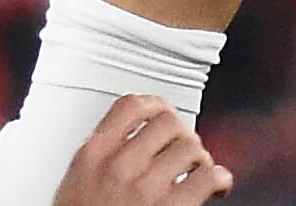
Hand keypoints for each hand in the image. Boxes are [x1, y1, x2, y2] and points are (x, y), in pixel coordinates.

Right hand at [51, 94, 232, 205]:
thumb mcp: (76, 183)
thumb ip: (101, 158)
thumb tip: (128, 140)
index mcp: (93, 155)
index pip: (130, 105)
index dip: (155, 105)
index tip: (164, 114)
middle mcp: (119, 166)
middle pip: (167, 122)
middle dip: (183, 133)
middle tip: (185, 149)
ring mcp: (145, 189)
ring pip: (191, 147)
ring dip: (201, 158)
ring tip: (200, 171)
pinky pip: (208, 177)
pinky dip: (219, 178)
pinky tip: (216, 186)